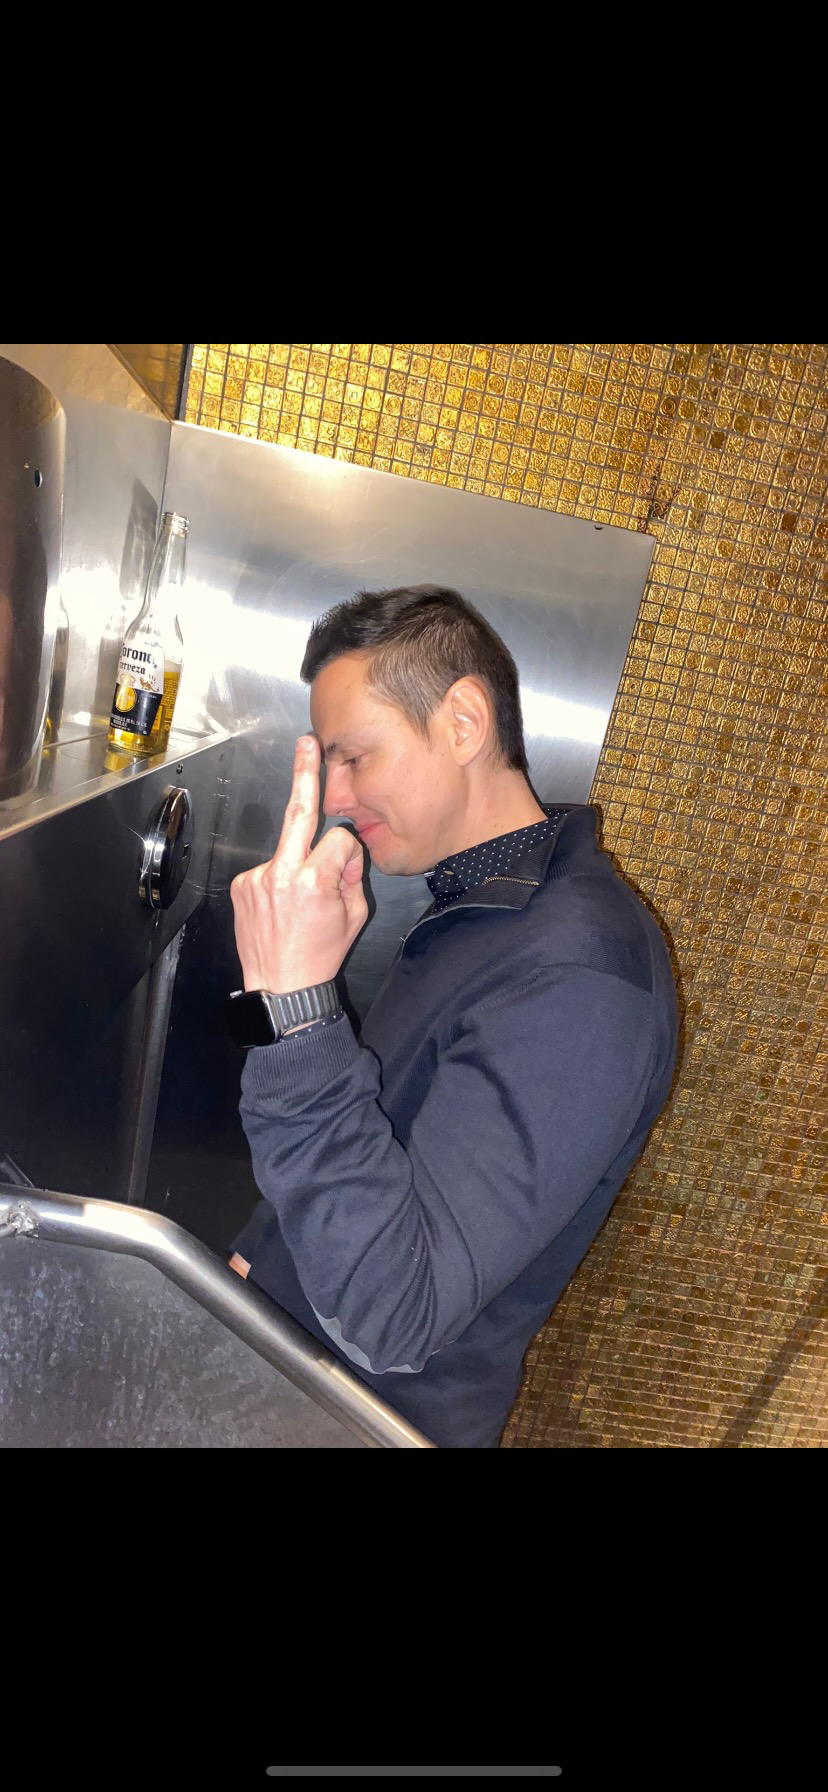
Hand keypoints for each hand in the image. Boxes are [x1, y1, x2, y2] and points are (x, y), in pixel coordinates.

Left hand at [230, 734, 367, 993]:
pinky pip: (268, 869)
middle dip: (304, 774)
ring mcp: (257, 879)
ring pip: (286, 851)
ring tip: (296, 905)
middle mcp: (281, 874)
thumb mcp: (355, 915)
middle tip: (307, 744)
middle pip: (298, 812)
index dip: (347, 854)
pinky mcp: (242, 886)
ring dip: (295, 865)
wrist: (282, 988)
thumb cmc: (320, 956)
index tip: (346, 870)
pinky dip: (278, 881)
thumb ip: (352, 875)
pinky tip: (279, 908)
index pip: (339, 838)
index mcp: (313, 881)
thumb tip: (344, 852)